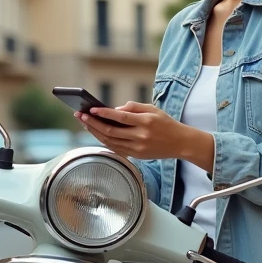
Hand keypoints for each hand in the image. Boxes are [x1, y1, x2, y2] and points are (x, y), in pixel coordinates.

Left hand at [77, 102, 212, 168]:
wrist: (181, 143)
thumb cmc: (166, 123)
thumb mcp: (153, 109)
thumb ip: (134, 107)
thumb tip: (114, 110)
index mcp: (145, 122)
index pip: (120, 117)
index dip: (103, 113)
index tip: (91, 109)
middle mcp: (141, 136)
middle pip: (111, 131)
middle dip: (93, 123)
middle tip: (80, 116)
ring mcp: (138, 148)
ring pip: (110, 141)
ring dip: (95, 133)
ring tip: (85, 124)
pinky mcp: (137, 155)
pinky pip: (116, 148)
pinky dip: (104, 141)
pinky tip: (96, 134)